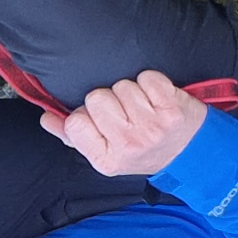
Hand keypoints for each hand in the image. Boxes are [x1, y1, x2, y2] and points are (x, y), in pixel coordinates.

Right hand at [46, 69, 208, 177]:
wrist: (190, 154)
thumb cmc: (144, 151)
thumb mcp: (106, 153)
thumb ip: (72, 136)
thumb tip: (46, 118)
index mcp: (106, 159)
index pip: (76, 121)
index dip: (85, 114)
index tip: (100, 121)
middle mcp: (129, 145)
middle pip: (97, 97)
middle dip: (109, 99)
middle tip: (125, 113)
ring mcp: (152, 127)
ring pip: (122, 85)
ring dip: (131, 91)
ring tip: (143, 107)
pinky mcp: (172, 109)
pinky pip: (147, 78)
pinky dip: (151, 82)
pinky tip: (156, 98)